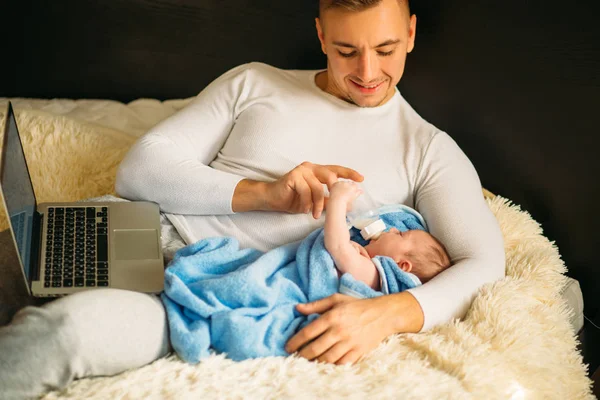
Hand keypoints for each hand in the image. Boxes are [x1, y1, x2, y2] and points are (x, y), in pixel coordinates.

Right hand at [265, 162, 362, 218]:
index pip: (336, 170)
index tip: (361, 179)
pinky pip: (306, 191)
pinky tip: (304, 210)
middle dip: (335, 192)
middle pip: (330, 176)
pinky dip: (306, 204)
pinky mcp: (293, 176)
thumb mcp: (315, 202)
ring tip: (313, 214)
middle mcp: (310, 167)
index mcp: (317, 171)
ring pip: (318, 188)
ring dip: (318, 204)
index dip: (349, 173)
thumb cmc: (294, 200)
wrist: (272, 199)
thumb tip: (349, 204)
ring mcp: (301, 170)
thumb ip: (330, 200)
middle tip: (338, 205)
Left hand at [285, 293, 407, 364]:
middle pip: (315, 348)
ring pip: (327, 358)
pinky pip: (341, 363)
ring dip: (314, 362)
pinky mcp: (358, 352)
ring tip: (307, 361)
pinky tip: (324, 364)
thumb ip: (316, 304)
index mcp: (332, 317)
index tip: (288, 346)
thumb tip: (298, 308)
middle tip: (295, 356)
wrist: (382, 315)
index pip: (308, 332)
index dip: (295, 341)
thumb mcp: (336, 299)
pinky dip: (331, 365)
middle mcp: (339, 331)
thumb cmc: (357, 305)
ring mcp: (349, 343)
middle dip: (302, 355)